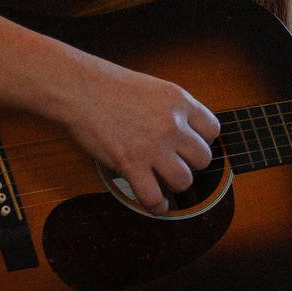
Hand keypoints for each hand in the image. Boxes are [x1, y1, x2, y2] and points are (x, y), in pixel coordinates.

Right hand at [56, 55, 221, 210]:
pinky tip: (157, 203)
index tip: (190, 144)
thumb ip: (173, 108)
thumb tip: (186, 130)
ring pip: (184, 180)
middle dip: (191, 163)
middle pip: (203, 158)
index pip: (212, 130)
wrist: (78, 88)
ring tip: (165, 180)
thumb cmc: (109, 84)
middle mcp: (172, 124)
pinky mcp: (131, 164)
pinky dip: (157, 205)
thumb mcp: (154, 87)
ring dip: (176, 183)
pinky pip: (153, 196)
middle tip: (175, 161)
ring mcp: (152, 146)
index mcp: (179, 101)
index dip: (202, 140)